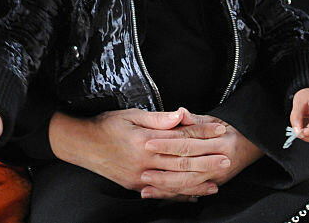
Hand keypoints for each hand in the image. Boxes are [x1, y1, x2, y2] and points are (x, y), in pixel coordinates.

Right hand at [49, 107, 231, 199]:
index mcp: (145, 140)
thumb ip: (157, 118)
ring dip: (198, 182)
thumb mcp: (131, 114)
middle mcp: (144, 161)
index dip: (201, 132)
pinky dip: (179, 194)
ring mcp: (140, 177)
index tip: (218, 129)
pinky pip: (162, 192)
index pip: (180, 136)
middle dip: (207, 160)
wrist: (82, 145)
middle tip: (227, 158)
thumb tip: (180, 115)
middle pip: (182, 161)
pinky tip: (194, 195)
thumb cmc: (106, 125)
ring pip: (175, 181)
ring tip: (217, 181)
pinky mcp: (136, 186)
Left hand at [139, 110, 262, 198]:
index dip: (167, 143)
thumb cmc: (232, 129)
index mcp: (219, 140)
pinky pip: (193, 191)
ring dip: (166, 185)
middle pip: (187, 165)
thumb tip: (179, 112)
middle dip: (163, 168)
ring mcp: (218, 175)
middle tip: (144, 170)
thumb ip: (196, 119)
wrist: (254, 144)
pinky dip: (176, 194)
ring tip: (147, 185)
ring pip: (189, 183)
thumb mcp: (216, 119)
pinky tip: (160, 194)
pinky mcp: (216, 184)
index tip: (148, 142)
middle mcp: (220, 159)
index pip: (188, 142)